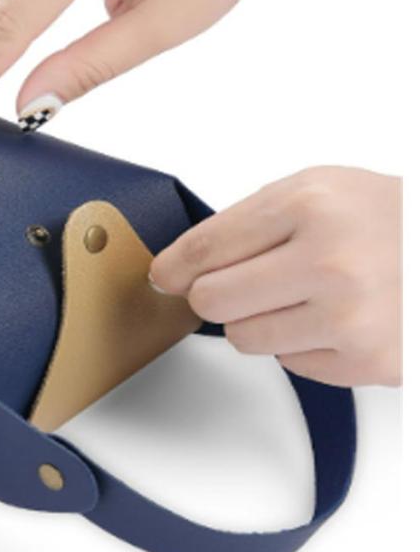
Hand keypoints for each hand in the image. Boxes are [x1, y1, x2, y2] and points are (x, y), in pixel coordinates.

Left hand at [149, 167, 401, 386]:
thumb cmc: (385, 217)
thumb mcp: (318, 189)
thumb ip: (248, 221)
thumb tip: (182, 266)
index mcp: (309, 207)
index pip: (207, 246)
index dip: (175, 265)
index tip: (165, 275)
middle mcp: (328, 263)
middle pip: (213, 300)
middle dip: (211, 293)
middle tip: (234, 284)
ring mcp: (349, 318)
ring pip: (243, 338)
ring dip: (256, 319)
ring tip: (296, 294)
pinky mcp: (367, 362)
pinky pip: (289, 362)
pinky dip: (298, 342)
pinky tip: (330, 316)